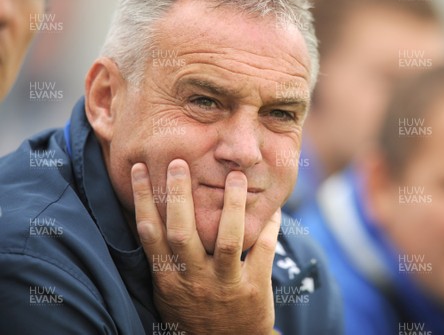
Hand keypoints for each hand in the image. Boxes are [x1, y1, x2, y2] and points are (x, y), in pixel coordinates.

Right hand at [131, 159, 280, 334]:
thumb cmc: (192, 313)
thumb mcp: (168, 291)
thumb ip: (163, 258)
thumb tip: (152, 215)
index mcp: (168, 278)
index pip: (150, 233)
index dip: (143, 200)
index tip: (140, 169)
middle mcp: (193, 279)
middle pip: (182, 231)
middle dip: (179, 194)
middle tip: (180, 162)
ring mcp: (224, 284)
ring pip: (227, 239)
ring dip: (232, 205)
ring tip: (235, 176)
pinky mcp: (253, 288)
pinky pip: (262, 251)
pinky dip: (268, 228)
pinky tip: (272, 208)